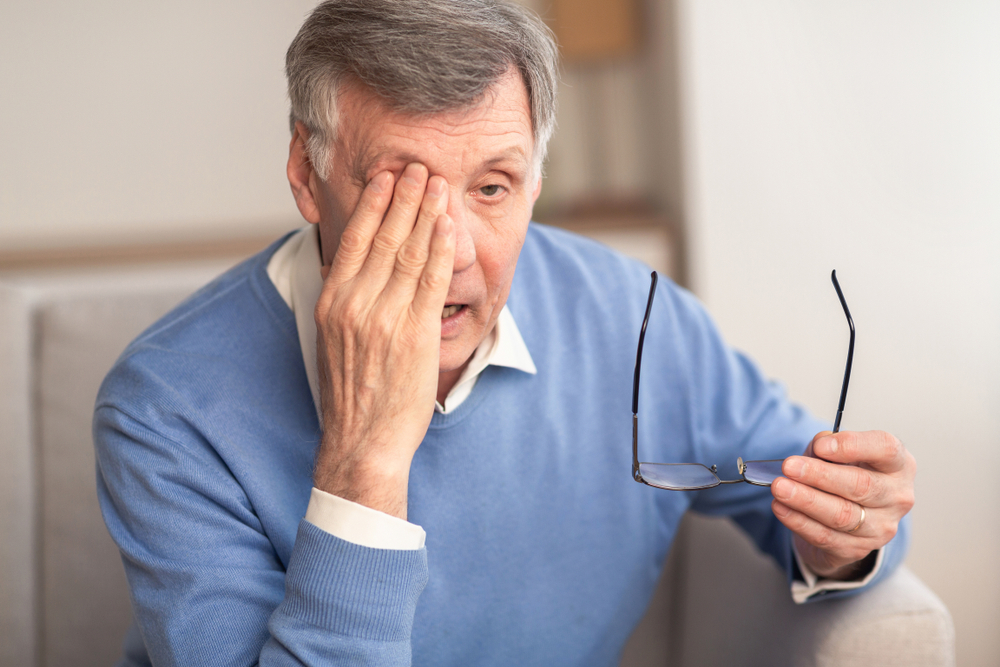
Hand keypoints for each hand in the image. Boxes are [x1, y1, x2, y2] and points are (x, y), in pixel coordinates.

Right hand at [312, 163, 455, 518]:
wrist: (363, 441)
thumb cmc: (352, 393)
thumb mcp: (334, 340)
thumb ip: (346, 299)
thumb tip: (356, 266)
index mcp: (333, 302)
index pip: (353, 239)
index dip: (373, 204)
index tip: (385, 177)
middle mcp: (355, 305)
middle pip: (383, 237)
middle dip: (404, 197)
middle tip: (417, 166)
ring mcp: (385, 319)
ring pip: (409, 253)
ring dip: (426, 213)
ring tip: (436, 184)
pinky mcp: (415, 334)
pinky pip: (431, 282)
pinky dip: (440, 249)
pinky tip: (448, 226)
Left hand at [770, 430, 915, 579]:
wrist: (847, 518)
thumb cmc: (845, 474)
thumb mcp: (838, 453)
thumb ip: (827, 445)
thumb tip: (818, 447)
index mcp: (897, 465)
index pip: (886, 449)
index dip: (853, 446)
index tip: (821, 446)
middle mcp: (896, 497)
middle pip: (861, 485)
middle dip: (820, 475)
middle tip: (789, 466)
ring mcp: (880, 527)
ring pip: (842, 515)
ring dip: (806, 500)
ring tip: (780, 488)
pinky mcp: (858, 549)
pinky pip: (825, 536)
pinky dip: (799, 521)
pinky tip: (781, 508)